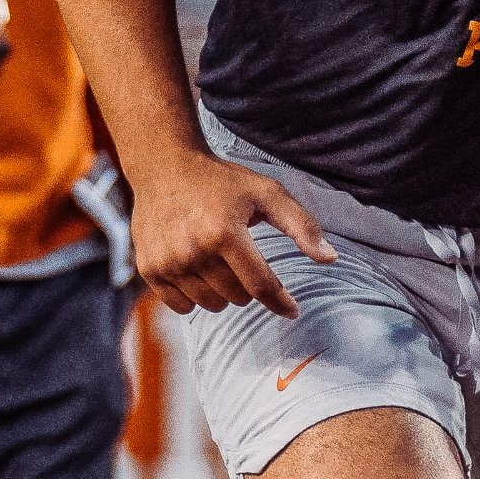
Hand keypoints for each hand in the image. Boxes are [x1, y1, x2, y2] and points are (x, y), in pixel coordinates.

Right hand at [132, 152, 332, 317]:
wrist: (164, 167)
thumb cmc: (221, 181)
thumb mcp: (266, 192)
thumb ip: (301, 225)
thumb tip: (329, 259)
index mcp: (225, 232)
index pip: (261, 285)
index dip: (281, 302)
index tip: (293, 311)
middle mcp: (193, 250)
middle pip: (237, 297)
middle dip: (248, 284)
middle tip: (240, 256)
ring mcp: (168, 262)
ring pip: (211, 304)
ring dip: (222, 291)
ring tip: (217, 260)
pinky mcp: (149, 270)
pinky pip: (182, 307)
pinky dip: (194, 297)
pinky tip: (195, 270)